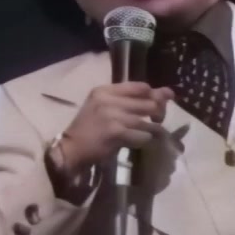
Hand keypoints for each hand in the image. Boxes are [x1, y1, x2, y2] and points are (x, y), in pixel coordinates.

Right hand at [50, 82, 173, 173]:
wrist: (72, 148)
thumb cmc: (89, 127)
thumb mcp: (101, 105)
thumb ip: (125, 100)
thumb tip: (160, 95)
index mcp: (105, 90)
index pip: (140, 86)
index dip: (155, 93)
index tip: (163, 100)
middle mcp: (109, 100)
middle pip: (148, 102)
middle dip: (159, 112)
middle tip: (159, 119)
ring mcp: (113, 116)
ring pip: (147, 121)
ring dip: (154, 129)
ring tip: (155, 133)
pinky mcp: (117, 133)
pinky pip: (143, 135)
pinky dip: (146, 140)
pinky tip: (142, 141)